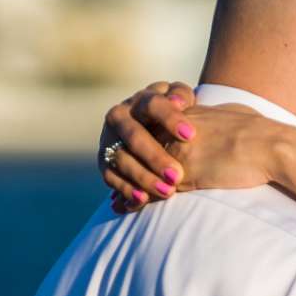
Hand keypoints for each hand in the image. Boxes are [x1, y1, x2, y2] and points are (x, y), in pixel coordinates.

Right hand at [99, 82, 196, 209]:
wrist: (153, 125)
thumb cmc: (174, 113)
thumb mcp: (180, 99)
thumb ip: (181, 96)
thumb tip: (178, 102)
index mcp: (141, 99)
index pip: (153, 105)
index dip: (170, 119)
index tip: (190, 135)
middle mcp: (119, 116)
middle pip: (134, 136)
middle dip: (155, 157)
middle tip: (177, 176)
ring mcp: (109, 139)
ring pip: (122, 159)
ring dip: (143, 177)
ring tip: (167, 191)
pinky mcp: (104, 160)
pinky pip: (111, 176)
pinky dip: (125, 189)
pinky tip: (142, 200)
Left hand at [99, 82, 290, 210]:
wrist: (271, 147)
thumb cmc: (261, 134)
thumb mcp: (234, 115)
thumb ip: (219, 116)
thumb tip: (229, 115)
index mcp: (186, 113)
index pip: (151, 127)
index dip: (139, 144)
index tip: (129, 156)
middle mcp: (175, 130)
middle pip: (137, 146)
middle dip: (124, 165)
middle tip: (114, 181)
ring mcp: (177, 151)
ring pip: (140, 168)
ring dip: (128, 186)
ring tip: (119, 201)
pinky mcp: (183, 172)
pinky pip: (152, 188)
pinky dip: (138, 199)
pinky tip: (128, 207)